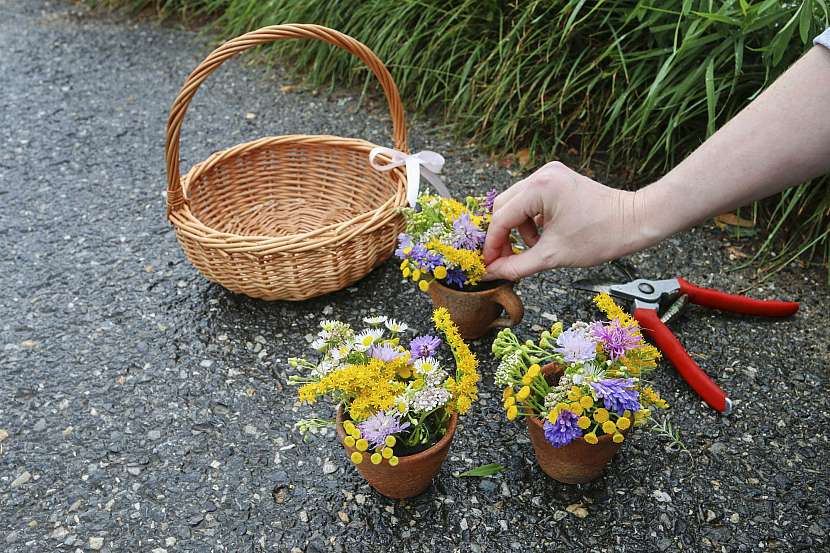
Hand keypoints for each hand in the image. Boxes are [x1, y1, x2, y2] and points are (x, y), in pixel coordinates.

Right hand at [482, 161, 645, 279]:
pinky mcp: (556, 180)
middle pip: (503, 206)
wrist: (635, 221)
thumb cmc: (601, 236)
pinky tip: (543, 236)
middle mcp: (541, 174)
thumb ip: (517, 265)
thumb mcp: (553, 256)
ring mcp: (549, 174)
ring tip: (533, 248)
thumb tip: (491, 272)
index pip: (501, 218)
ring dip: (517, 229)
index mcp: (539, 188)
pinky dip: (530, 221)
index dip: (492, 245)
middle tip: (504, 260)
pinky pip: (530, 201)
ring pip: (515, 204)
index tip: (488, 265)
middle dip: (502, 235)